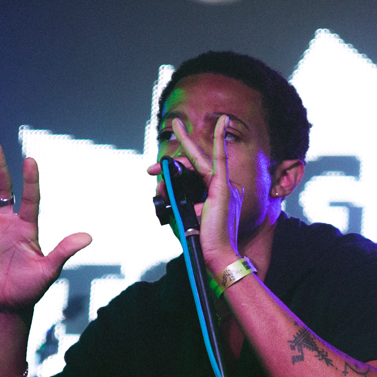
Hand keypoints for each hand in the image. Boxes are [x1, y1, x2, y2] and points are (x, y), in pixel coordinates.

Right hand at [0, 142, 90, 314]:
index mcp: (27, 226)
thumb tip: (88, 237)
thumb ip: (64, 251)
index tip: (30, 159)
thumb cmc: (31, 288)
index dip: (30, 180)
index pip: (30, 197)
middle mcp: (7, 222)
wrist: (8, 304)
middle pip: (2, 188)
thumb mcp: (49, 269)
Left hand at [158, 114, 240, 269]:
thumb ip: (172, 199)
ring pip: (196, 166)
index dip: (174, 170)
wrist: (215, 256)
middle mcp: (224, 188)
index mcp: (217, 195)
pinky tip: (221, 120)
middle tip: (150, 169)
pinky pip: (220, 158)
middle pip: (194, 167)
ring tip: (154, 170)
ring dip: (174, 167)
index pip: (195, 174)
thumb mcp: (181, 217)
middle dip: (170, 166)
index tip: (155, 170)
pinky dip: (219, 137)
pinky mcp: (223, 187)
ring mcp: (226, 186)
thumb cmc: (201, 242)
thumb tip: (161, 185)